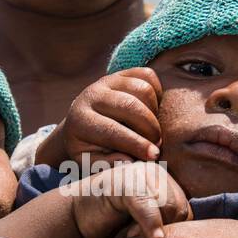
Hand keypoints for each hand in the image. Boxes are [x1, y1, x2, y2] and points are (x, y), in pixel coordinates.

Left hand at [42, 67, 163, 167]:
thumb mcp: (92, 162)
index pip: (112, 131)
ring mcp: (107, 80)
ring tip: (151, 128)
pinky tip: (152, 110)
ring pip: (143, 89)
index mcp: (80, 120)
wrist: (83, 123)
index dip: (137, 144)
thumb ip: (108, 164)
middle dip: (150, 128)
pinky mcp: (121, 73)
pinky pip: (148, 75)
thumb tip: (129, 160)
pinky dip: (157, 93)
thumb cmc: (90, 148)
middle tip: (157, 143)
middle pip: (130, 106)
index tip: (154, 156)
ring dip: (155, 112)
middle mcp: (91, 95)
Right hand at [67, 161, 191, 237]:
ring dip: (152, 229)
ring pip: (167, 206)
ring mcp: (138, 172)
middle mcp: (155, 172)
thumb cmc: (109, 229)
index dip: (173, 233)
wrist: (72, 221)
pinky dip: (151, 221)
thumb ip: (168, 227)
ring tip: (128, 236)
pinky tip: (153, 237)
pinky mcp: (123, 180)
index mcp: (164, 182)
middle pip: (180, 209)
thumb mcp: (143, 227)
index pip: (186, 213)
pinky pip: (147, 202)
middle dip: (165, 230)